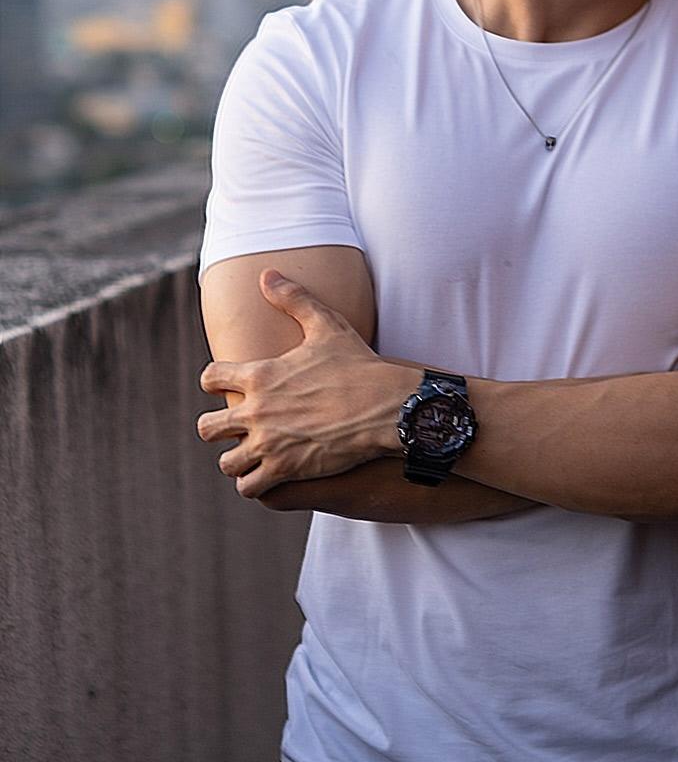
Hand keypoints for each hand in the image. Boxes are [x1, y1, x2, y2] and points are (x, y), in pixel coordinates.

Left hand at [197, 269, 420, 498]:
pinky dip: (255, 483)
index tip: (227, 385)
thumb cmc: (357, 363)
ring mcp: (269, 444)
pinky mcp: (286, 470)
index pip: (210, 378)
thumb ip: (293, 298)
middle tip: (237, 426)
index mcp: (260, 375)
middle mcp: (256, 411)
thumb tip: (266, 274)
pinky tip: (268, 475)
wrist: (386, 405)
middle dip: (218, 427)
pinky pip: (250, 487)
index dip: (215, 381)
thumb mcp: (326, 324)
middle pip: (207, 428)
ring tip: (253, 454)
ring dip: (237, 458)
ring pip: (227, 462)